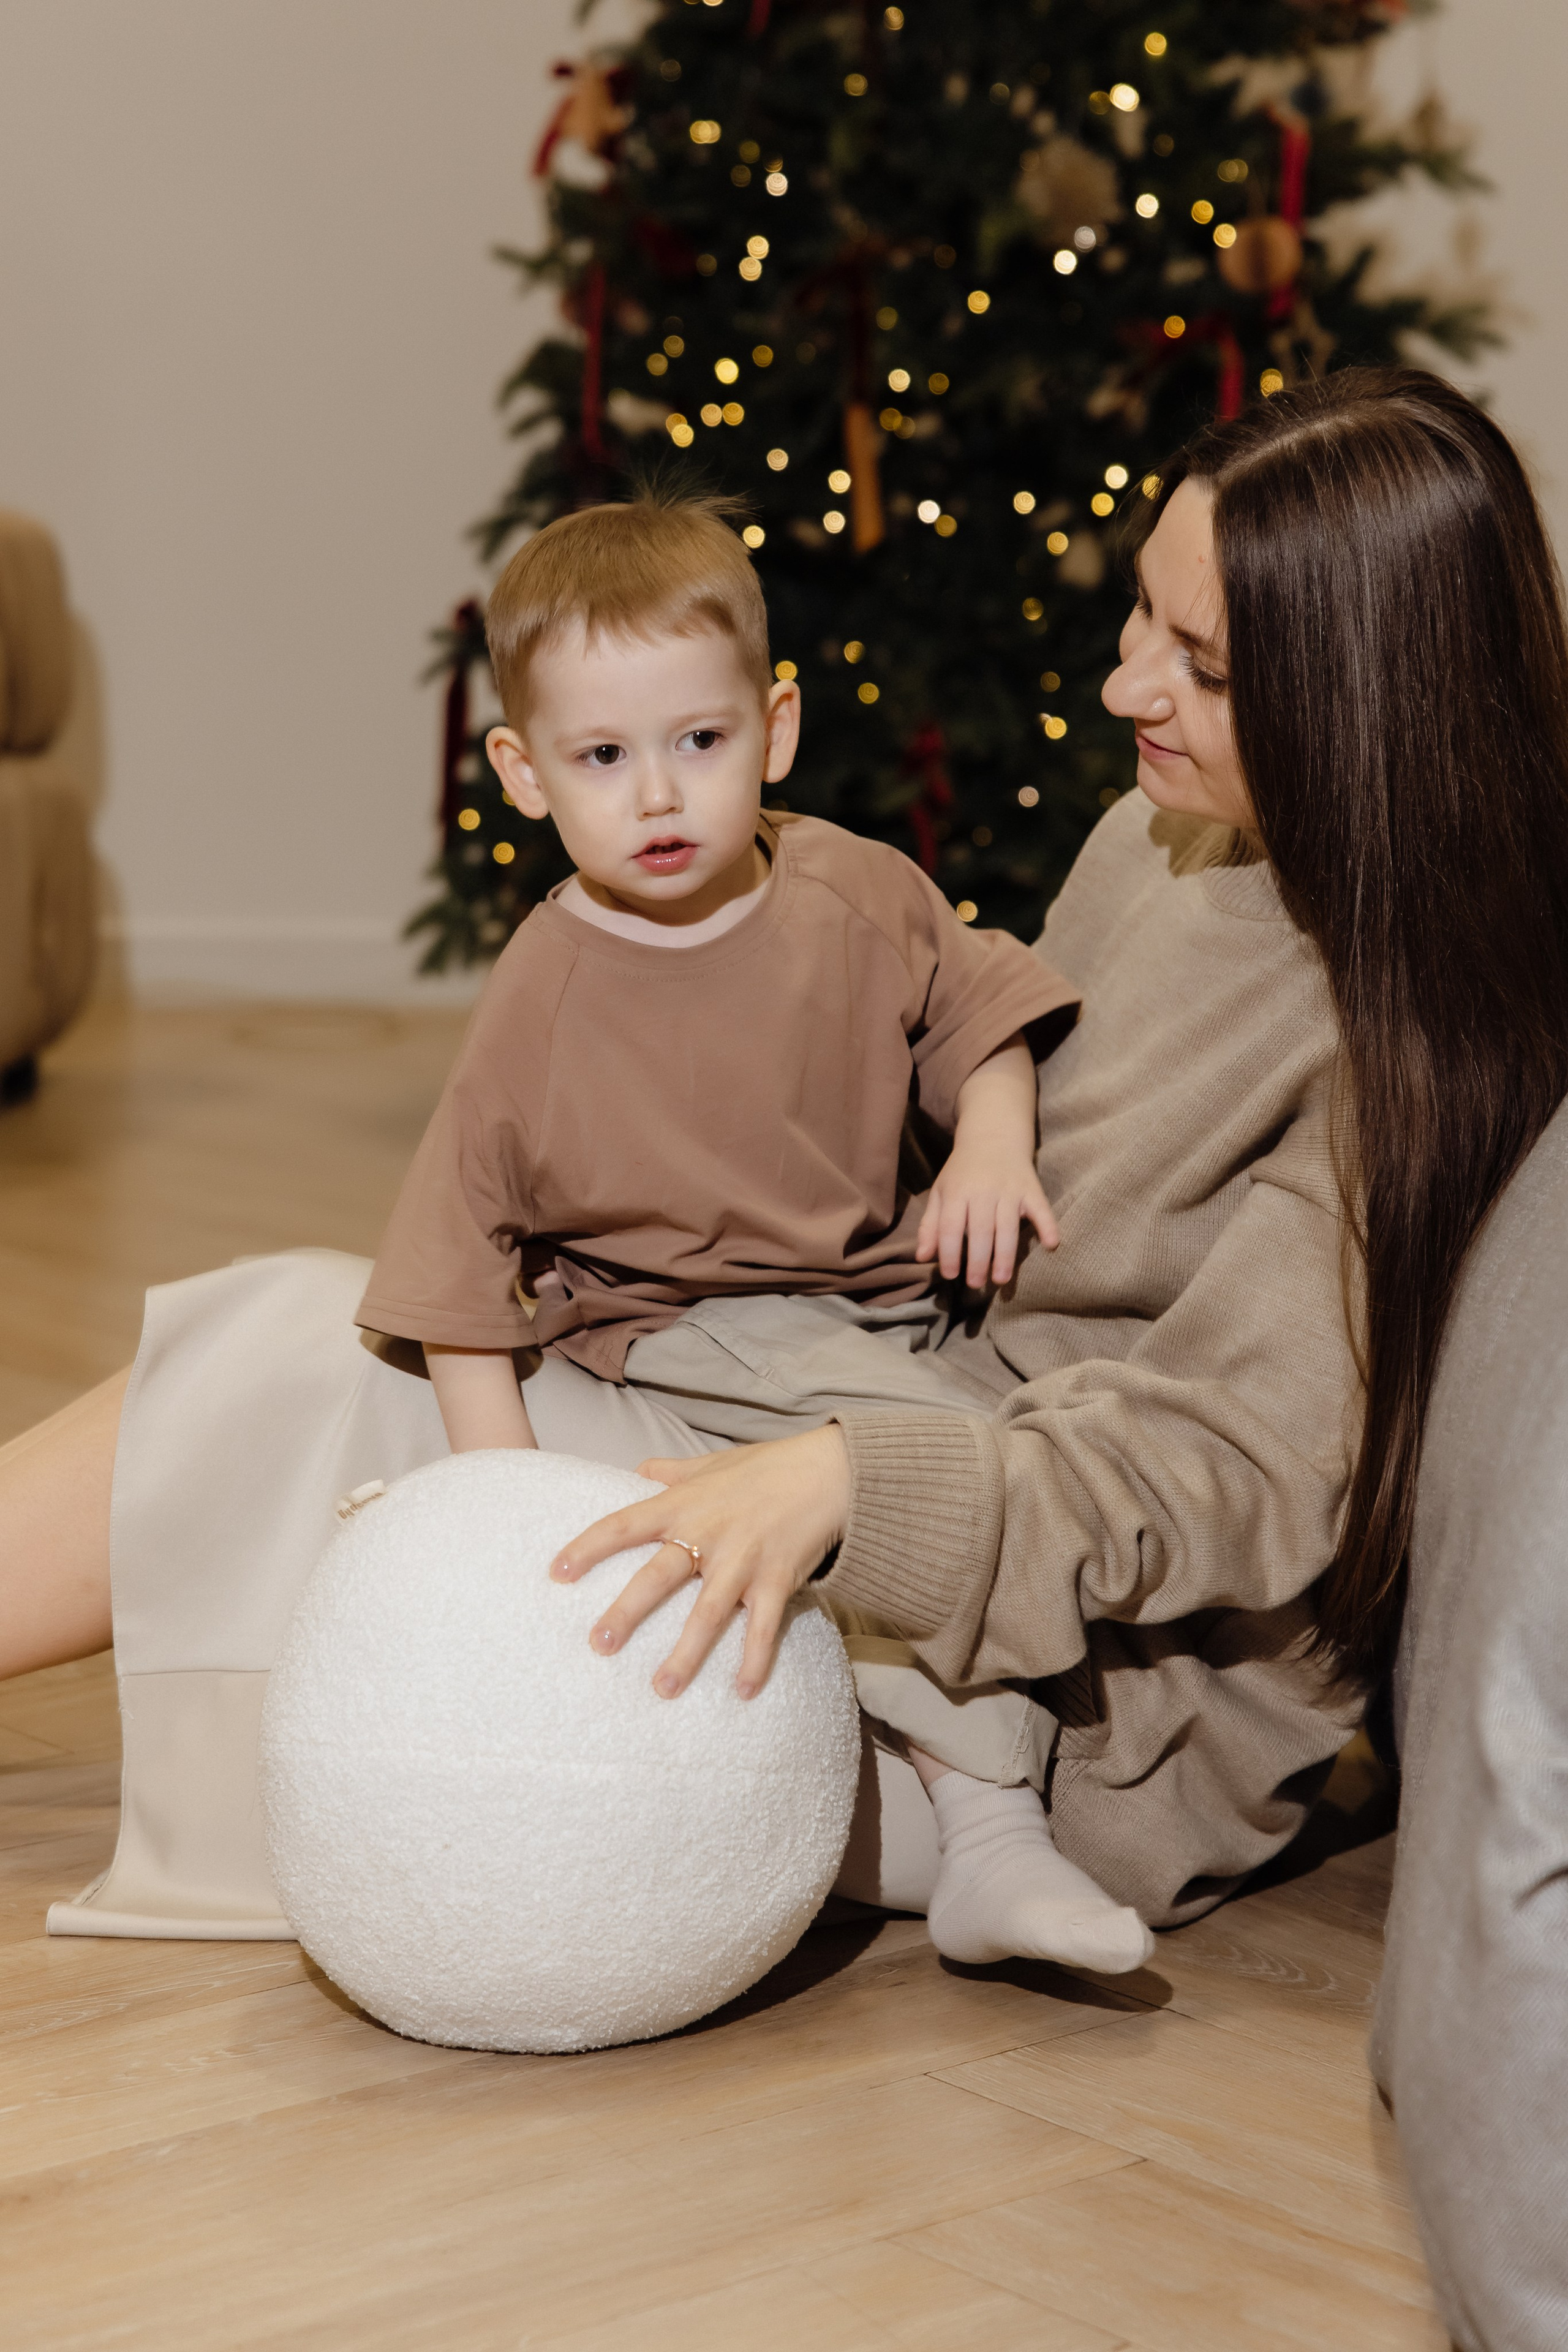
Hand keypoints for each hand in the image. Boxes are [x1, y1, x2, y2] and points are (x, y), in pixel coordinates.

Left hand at [548, 1425, 850, 1699]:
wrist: (829, 1472)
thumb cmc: (767, 1467)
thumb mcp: (712, 1463)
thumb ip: (672, 1471)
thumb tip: (638, 1470)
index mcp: (683, 1504)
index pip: (623, 1524)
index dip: (588, 1547)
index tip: (556, 1572)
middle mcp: (708, 1533)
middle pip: (658, 1577)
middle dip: (627, 1612)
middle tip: (598, 1645)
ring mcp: (744, 1560)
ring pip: (708, 1613)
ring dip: (685, 1655)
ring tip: (662, 1689)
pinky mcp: (778, 1580)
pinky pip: (764, 1628)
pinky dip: (755, 1661)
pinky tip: (743, 1692)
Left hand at [915, 1146, 1057, 1288]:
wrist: (993, 1136)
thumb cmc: (963, 1171)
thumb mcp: (941, 1192)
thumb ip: (931, 1225)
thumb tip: (923, 1257)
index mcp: (957, 1191)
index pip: (951, 1226)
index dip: (949, 1252)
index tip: (950, 1275)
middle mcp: (983, 1190)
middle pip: (981, 1231)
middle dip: (978, 1261)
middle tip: (976, 1284)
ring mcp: (1009, 1190)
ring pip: (1008, 1226)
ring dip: (1005, 1255)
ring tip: (1001, 1280)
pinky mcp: (1031, 1189)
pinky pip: (1041, 1209)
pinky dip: (1047, 1225)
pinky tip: (1051, 1245)